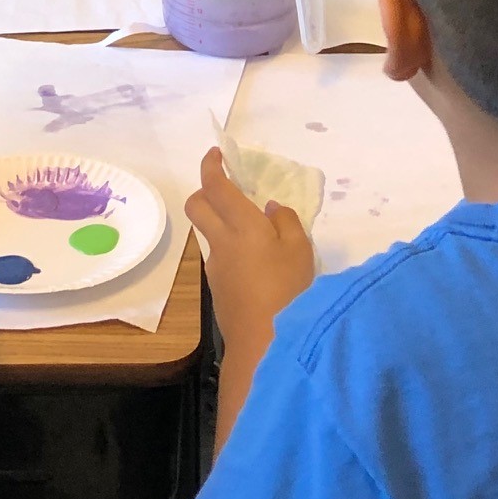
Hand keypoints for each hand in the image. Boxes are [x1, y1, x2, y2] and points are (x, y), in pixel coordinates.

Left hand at [186, 148, 314, 350]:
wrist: (264, 344)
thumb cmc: (288, 290)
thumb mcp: (301, 251)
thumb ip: (286, 222)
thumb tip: (271, 208)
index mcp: (242, 224)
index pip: (216, 186)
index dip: (211, 166)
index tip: (216, 154)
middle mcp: (222, 241)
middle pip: (196, 205)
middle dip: (205, 190)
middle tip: (225, 187)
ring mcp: (216, 266)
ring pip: (207, 232)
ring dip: (219, 222)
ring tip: (252, 231)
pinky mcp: (218, 288)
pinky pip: (219, 257)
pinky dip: (229, 249)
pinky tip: (255, 264)